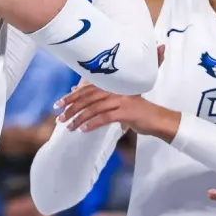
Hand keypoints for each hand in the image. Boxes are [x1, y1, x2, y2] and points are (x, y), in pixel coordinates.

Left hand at [56, 84, 178, 138]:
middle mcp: (116, 90)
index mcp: (112, 86)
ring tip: (70, 127)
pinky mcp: (126, 112)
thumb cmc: (136, 111)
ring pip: (95, 108)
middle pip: (88, 98)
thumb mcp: (117, 101)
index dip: (71, 97)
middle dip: (72, 108)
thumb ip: (98, 96)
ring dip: (80, 118)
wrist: (157, 119)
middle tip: (60, 118)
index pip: (87, 89)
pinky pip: (105, 117)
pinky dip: (93, 123)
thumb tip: (75, 90)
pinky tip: (84, 129)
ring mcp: (122, 100)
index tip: (58, 105)